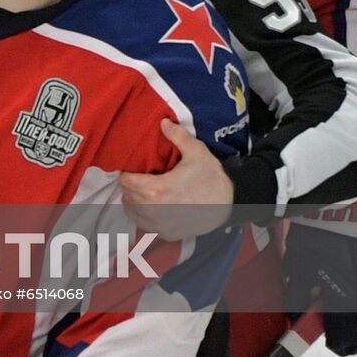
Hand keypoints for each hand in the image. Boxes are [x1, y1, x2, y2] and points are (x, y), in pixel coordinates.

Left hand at [120, 119, 232, 240]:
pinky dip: (143, 216)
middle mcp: (154, 210)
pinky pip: (145, 225)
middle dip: (130, 186)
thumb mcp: (197, 152)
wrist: (231, 205)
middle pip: (127, 196)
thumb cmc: (212, 178)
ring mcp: (160, 225)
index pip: (126, 182)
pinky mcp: (167, 234)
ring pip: (132, 212)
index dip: (127, 173)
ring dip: (133, 201)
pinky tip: (152, 207)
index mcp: (157, 190)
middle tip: (139, 178)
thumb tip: (163, 122)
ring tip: (143, 192)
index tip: (134, 169)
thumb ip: (178, 136)